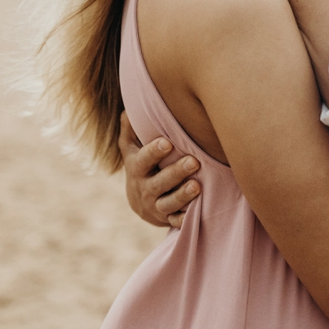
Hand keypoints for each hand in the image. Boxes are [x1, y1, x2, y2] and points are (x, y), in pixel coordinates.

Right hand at [119, 112, 201, 228]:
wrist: (140, 201)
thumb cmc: (141, 164)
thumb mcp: (131, 147)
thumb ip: (131, 128)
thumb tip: (130, 107)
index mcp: (137, 168)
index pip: (143, 160)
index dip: (154, 152)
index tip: (167, 143)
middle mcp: (144, 189)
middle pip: (159, 182)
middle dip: (176, 172)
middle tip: (194, 161)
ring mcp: (156, 206)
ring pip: (168, 203)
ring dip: (183, 196)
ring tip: (198, 186)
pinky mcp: (167, 219)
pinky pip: (176, 221)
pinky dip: (185, 219)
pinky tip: (197, 212)